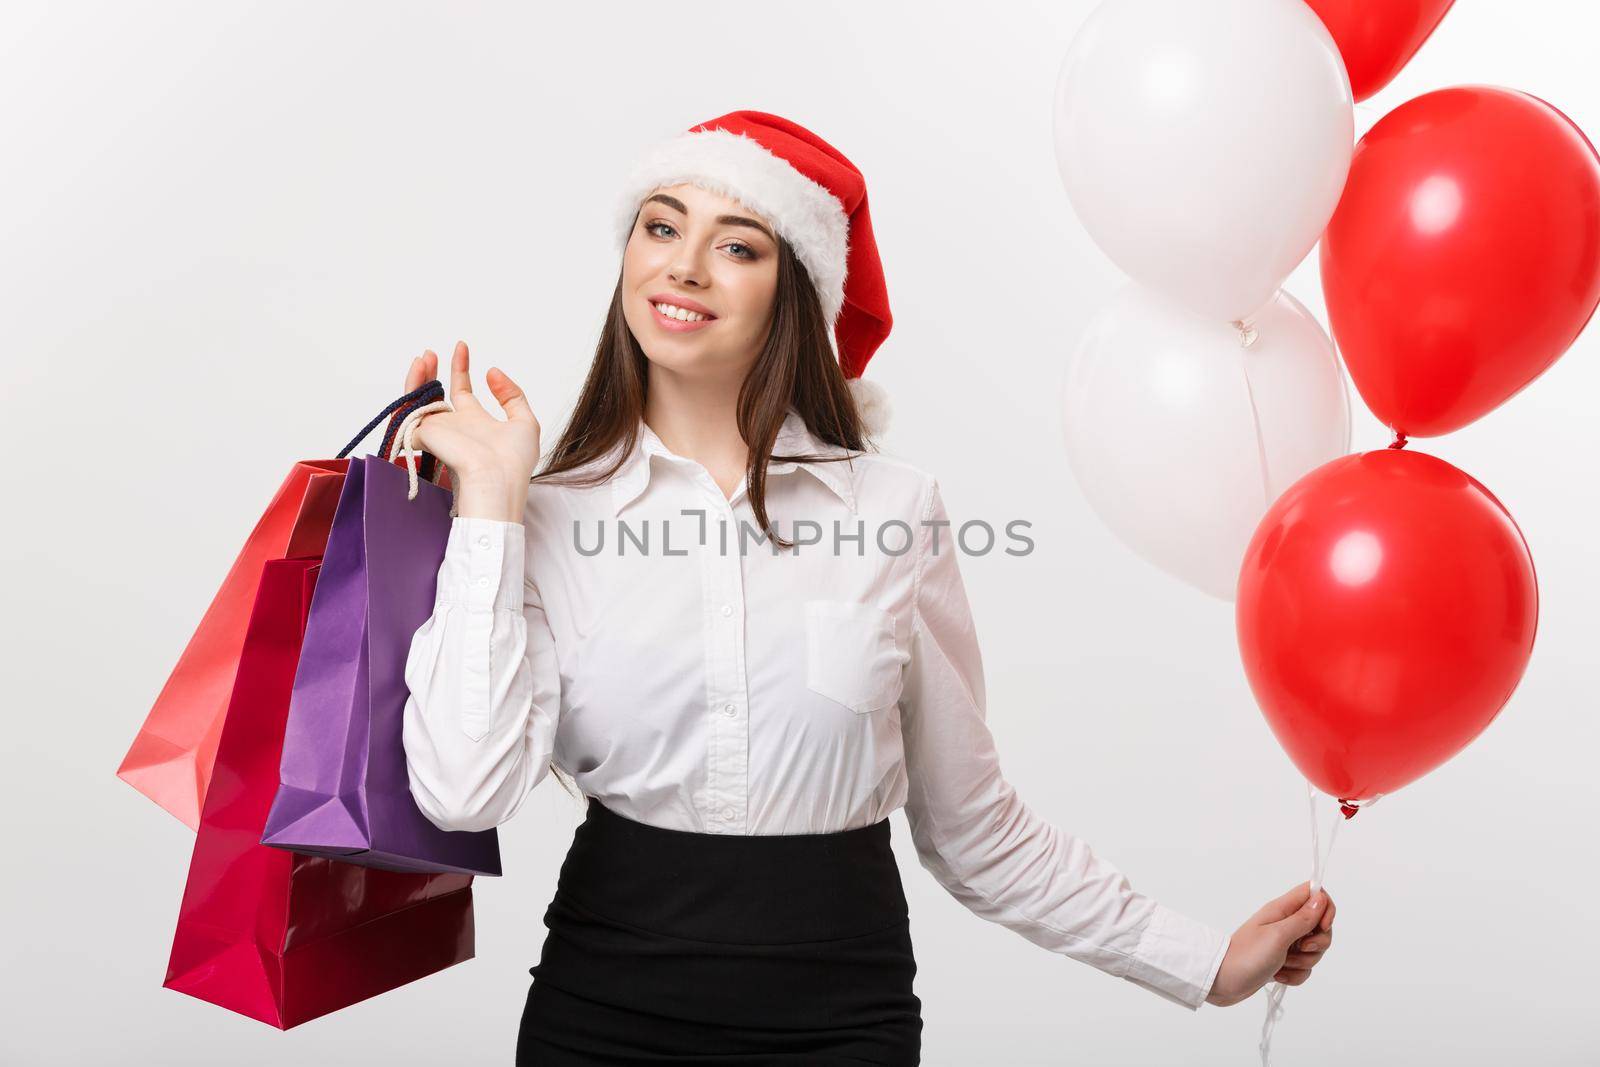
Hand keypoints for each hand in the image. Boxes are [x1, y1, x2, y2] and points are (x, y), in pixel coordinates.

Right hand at [402, 342, 539, 521]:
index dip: (460, 368)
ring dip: (418, 377)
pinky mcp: (423, 436)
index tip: (462, 346)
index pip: (462, 391)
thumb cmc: (514, 461)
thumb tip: (493, 371)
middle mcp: (453, 425)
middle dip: (432, 371)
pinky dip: (411, 389)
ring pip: (418, 400)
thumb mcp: (525, 422)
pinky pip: (409, 412)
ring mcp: (437, 431)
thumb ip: (512, 395)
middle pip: (435, 393)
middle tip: (431, 353)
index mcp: (475, 422)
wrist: (496, 479)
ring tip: (425, 357)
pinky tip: (420, 368)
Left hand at [1204, 882, 1335, 1007]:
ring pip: (1313, 950)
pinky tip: (1278, 976)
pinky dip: (1295, 975)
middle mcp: (1285, 923)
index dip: (1325, 908)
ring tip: (1282, 964)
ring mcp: (1284, 943)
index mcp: (1282, 909)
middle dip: (1317, 943)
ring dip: (1303, 962)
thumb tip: (1320, 898)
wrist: (1222, 981)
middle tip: (1300, 948)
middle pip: (1319, 926)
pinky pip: (1303, 968)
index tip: (1322, 926)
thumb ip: (1302, 919)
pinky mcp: (1282, 962)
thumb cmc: (1247, 955)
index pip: (1314, 894)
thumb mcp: (1278, 935)